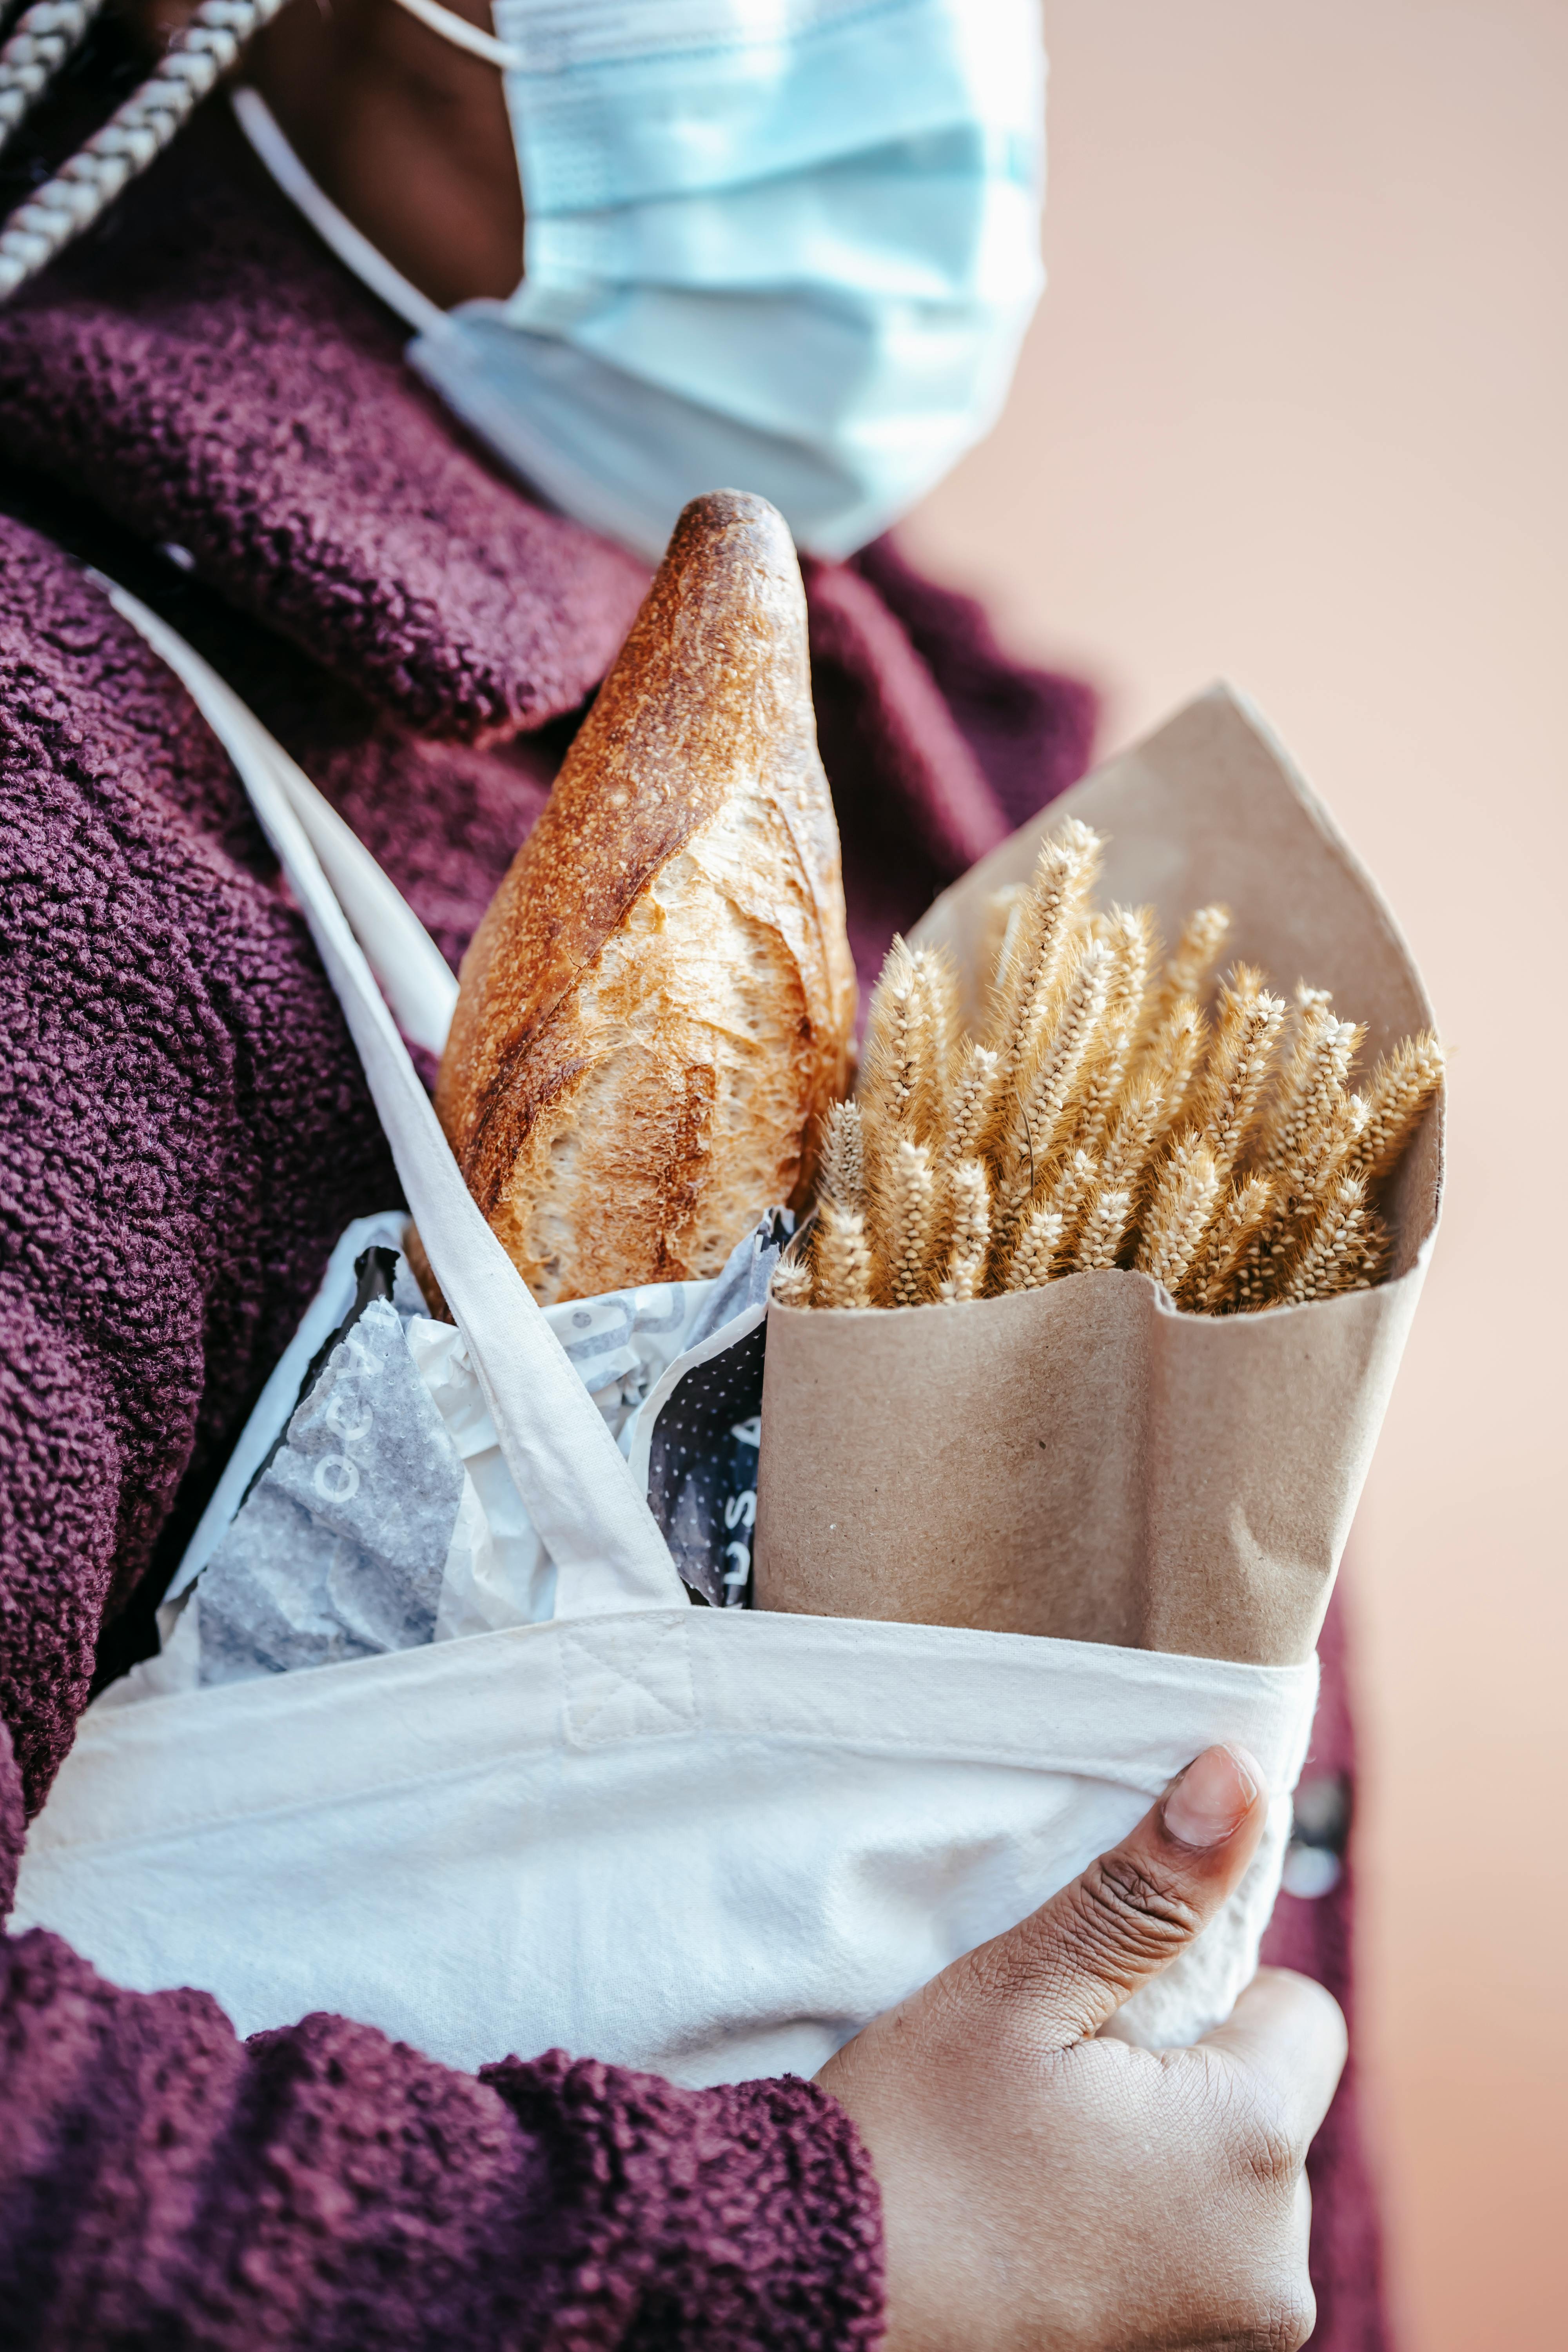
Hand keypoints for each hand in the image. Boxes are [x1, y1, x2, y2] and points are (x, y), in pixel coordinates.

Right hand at [818, 1744, 1345, 2351]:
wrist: (809, 2302)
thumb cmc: (912, 2142)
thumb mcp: (1020, 1991)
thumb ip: (1145, 1891)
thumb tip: (1236, 1776)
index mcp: (1252, 2152)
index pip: (1302, 2013)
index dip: (1207, 1987)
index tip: (1105, 2009)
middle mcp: (1276, 2266)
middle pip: (1264, 2102)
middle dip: (1181, 2075)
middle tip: (1054, 2084)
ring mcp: (1234, 2336)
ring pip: (1227, 2182)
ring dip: (1159, 2154)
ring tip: (1039, 2157)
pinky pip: (1196, 2256)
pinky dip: (1137, 2227)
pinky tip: (1042, 2219)